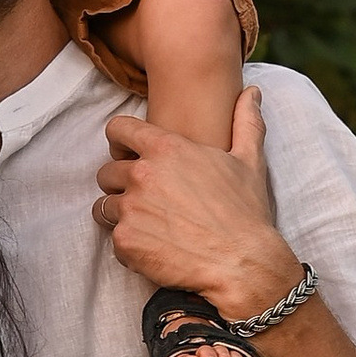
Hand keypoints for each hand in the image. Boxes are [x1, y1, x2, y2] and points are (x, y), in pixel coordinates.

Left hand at [92, 88, 298, 320]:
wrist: (242, 264)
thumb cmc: (246, 212)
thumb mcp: (249, 161)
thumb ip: (245, 122)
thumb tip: (251, 92)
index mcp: (166, 148)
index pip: (118, 129)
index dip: (121, 143)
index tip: (130, 155)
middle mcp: (142, 175)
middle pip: (106, 172)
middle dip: (120, 184)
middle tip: (145, 200)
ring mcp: (130, 209)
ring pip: (104, 206)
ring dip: (120, 215)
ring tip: (148, 225)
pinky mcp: (125, 241)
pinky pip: (114, 240)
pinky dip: (130, 245)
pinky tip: (155, 248)